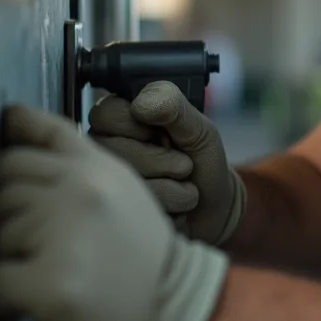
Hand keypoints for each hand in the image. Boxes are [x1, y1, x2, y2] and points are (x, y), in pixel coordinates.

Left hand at [0, 104, 228, 320]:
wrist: (176, 307)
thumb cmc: (140, 250)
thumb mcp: (120, 186)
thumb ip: (73, 155)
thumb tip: (12, 119)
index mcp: (94, 168)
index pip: (23, 147)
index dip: (13, 169)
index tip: (13, 182)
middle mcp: (79, 193)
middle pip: (3, 187)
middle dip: (12, 215)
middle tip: (43, 242)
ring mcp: (63, 238)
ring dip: (14, 256)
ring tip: (51, 269)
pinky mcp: (48, 285)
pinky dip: (9, 294)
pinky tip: (37, 297)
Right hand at [88, 82, 245, 245]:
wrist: (215, 206)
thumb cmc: (201, 160)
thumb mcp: (198, 127)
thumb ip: (173, 106)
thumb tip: (141, 104)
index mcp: (118, 121)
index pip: (105, 115)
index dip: (138, 127)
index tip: (161, 133)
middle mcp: (104, 152)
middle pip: (115, 154)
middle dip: (164, 162)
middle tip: (183, 163)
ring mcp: (108, 187)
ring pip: (130, 186)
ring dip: (173, 189)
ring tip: (183, 183)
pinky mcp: (119, 217)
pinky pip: (139, 214)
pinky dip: (170, 211)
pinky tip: (175, 207)